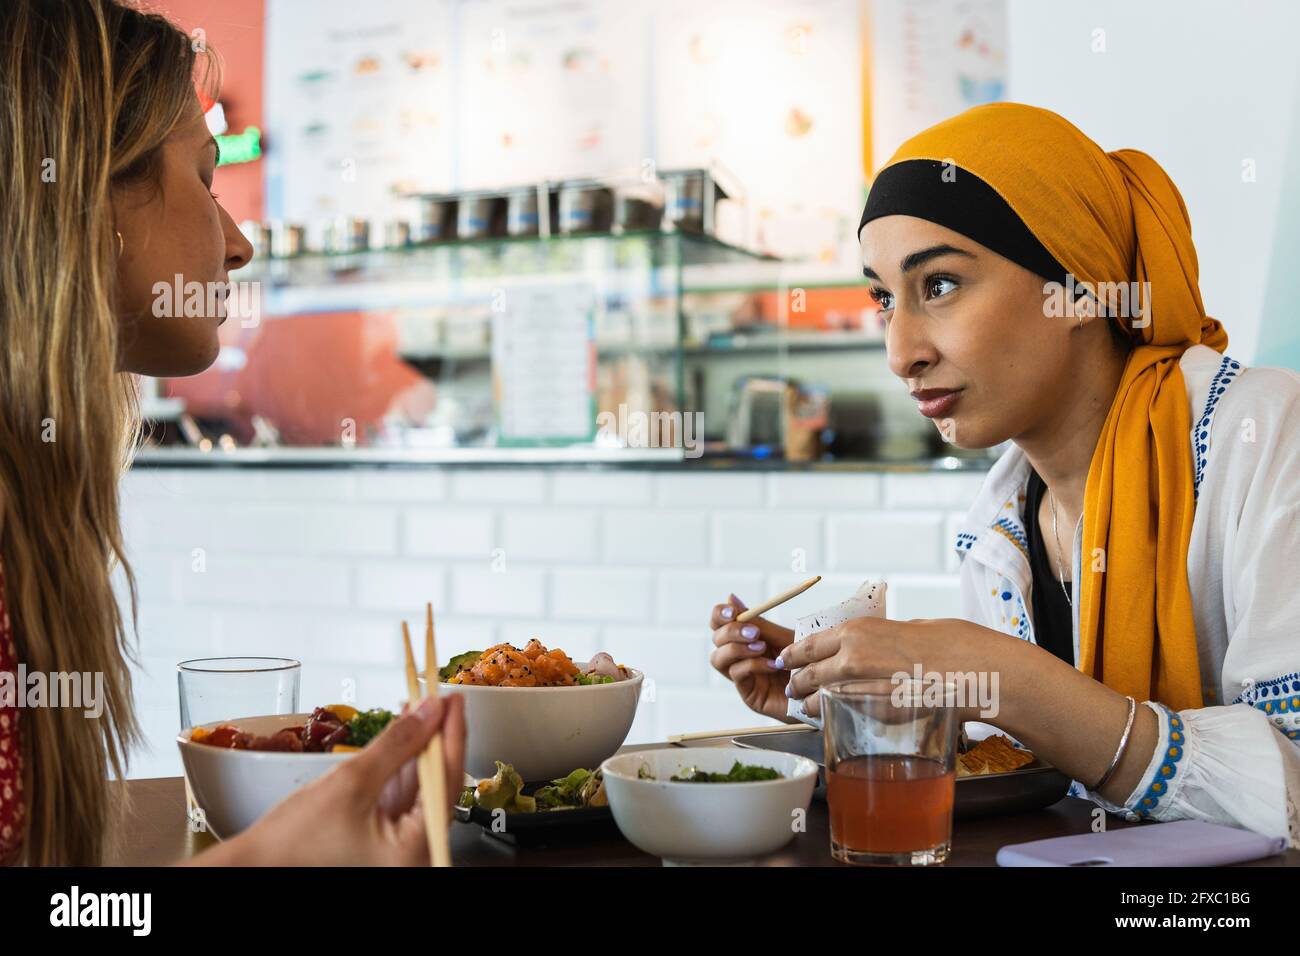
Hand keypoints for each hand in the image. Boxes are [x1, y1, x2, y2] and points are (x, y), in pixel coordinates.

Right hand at [196, 694, 466, 865]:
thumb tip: (430, 710)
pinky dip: (403, 763)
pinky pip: (402, 794)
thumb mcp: (351, 782)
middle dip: (437, 736)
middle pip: (437, 783)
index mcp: (414, 850)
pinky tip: (404, 734)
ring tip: (421, 706)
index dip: (453, 734)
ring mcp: (398, 845)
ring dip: (420, 745)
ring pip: (421, 785)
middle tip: (439, 697)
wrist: (254, 866)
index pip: (447, 781)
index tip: (454, 700)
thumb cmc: (292, 842)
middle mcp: (414, 852)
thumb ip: (397, 744)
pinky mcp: (381, 835)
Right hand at [710, 594, 796, 721]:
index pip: (719, 623)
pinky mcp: (749, 695)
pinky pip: (737, 675)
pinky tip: (772, 665)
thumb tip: (730, 597)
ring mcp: (742, 677)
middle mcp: (739, 657)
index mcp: (745, 639)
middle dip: (731, 631)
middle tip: (754, 632)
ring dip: (737, 649)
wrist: (825, 686)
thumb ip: (757, 622)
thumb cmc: (806, 661)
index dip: (719, 615)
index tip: (732, 611)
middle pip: (715, 639)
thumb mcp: (782, 636)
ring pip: (718, 659)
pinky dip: (752, 665)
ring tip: (761, 647)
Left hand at [778, 616, 1013, 720]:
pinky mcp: (875, 715)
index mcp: (857, 631)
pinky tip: (836, 716)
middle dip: (797, 682)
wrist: (976, 672)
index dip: (794, 655)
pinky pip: (844, 715)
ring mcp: (860, 689)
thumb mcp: (908, 627)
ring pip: (818, 699)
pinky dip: (835, 715)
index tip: (786, 660)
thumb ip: (881, 638)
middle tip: (793, 687)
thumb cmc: (950, 645)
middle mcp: (850, 658)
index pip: (808, 644)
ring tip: (806, 706)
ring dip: (810, 703)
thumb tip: (871, 645)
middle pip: (806, 674)